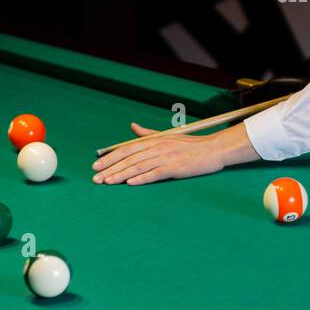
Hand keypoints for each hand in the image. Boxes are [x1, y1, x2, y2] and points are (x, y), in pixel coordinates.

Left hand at [91, 122, 257, 185]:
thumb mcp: (168, 136)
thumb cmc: (191, 145)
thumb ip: (148, 134)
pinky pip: (155, 173)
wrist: (213, 149)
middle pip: (129, 158)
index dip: (110, 156)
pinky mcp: (175, 167)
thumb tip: (132, 126)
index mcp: (154, 140)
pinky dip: (142, 179)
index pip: (127, 148)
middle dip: (110, 168)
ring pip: (138, 167)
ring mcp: (166, 157)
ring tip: (107, 183)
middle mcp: (157, 147)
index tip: (96, 165)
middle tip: (95, 178)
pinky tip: (130, 184)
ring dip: (121, 175)